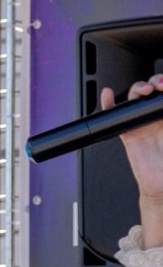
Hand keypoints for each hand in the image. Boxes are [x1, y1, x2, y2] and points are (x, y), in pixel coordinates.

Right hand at [103, 72, 162, 200]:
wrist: (161, 184)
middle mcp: (157, 117)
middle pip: (152, 90)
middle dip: (155, 82)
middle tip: (160, 86)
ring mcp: (142, 123)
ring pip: (136, 98)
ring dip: (139, 88)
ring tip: (145, 90)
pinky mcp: (128, 133)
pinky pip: (116, 116)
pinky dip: (109, 104)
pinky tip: (108, 95)